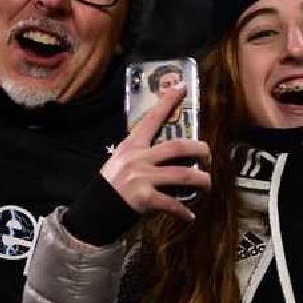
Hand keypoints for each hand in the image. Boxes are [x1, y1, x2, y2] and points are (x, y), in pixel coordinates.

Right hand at [101, 86, 210, 222]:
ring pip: (183, 174)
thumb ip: (140, 154)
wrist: (93, 212)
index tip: (181, 86)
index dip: (168, 101)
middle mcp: (138, 158)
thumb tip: (166, 151)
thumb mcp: (121, 161)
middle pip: (178, 146)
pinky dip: (183, 212)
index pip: (152, 118)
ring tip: (207, 184)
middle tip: (208, 156)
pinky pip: (173, 203)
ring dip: (201, 180)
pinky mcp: (145, 198)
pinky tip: (189, 216)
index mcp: (132, 145)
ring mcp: (142, 177)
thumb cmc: (109, 186)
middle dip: (200, 150)